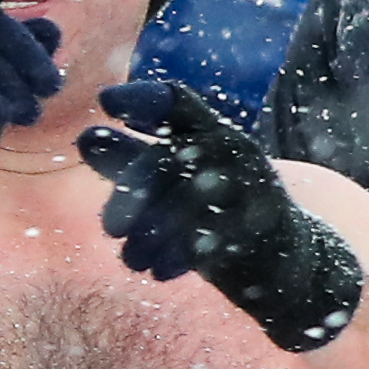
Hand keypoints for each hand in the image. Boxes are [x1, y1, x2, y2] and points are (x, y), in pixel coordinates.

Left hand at [81, 79, 364, 351]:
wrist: (283, 257)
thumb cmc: (214, 210)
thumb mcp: (169, 183)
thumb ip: (129, 160)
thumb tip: (85, 138)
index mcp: (209, 132)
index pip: (177, 102)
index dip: (142, 97)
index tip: (106, 100)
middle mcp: (233, 149)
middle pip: (168, 157)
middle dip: (132, 195)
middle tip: (111, 231)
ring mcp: (254, 184)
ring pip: (188, 199)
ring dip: (151, 234)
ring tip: (132, 260)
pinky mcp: (267, 223)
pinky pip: (217, 235)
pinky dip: (181, 255)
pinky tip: (161, 271)